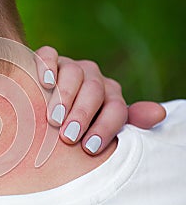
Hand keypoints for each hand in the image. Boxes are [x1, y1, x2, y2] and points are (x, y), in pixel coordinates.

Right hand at [34, 46, 165, 154]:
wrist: (46, 104)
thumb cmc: (75, 123)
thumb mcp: (101, 125)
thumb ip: (128, 121)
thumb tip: (160, 114)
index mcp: (110, 95)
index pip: (115, 108)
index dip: (105, 128)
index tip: (89, 148)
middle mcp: (93, 78)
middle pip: (94, 90)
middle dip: (82, 115)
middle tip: (68, 137)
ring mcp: (70, 66)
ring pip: (73, 73)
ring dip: (64, 96)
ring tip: (53, 120)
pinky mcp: (50, 59)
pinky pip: (49, 56)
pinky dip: (47, 67)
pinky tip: (45, 83)